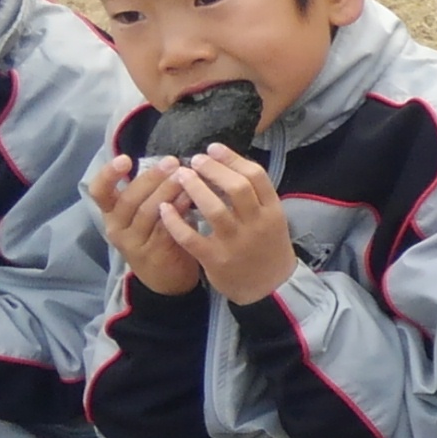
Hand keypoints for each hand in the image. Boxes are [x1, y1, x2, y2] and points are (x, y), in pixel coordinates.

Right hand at [89, 156, 205, 297]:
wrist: (166, 279)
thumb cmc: (156, 237)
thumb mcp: (145, 214)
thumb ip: (149, 192)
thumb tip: (169, 162)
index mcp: (111, 214)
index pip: (99, 192)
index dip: (108, 174)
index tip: (125, 159)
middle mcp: (117, 228)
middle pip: (128, 199)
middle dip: (151, 178)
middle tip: (171, 162)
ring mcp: (134, 242)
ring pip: (148, 212)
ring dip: (167, 190)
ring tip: (184, 175)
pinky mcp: (154, 253)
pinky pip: (165, 227)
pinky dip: (178, 209)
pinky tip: (190, 197)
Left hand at [165, 147, 297, 305]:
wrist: (271, 289)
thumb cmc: (267, 249)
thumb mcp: (272, 220)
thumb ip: (255, 197)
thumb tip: (228, 164)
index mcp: (272, 211)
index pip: (256, 176)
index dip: (233, 158)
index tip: (213, 148)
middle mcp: (257, 224)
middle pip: (236, 188)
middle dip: (213, 169)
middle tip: (194, 160)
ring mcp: (236, 243)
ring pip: (214, 209)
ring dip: (194, 188)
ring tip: (180, 176)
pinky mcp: (216, 259)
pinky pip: (191, 237)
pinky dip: (175, 221)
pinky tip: (164, 208)